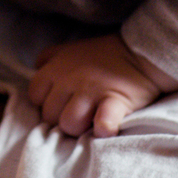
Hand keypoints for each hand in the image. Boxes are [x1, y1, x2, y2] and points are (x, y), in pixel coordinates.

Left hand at [27, 33, 177, 137]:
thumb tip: (36, 70)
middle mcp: (70, 78)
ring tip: (92, 120)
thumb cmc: (103, 55)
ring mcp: (92, 90)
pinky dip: (103, 128)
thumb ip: (48, 58)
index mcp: (57, 67)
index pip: (35, 95)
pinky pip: (102, 123)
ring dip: (80, 128)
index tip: (62, 103)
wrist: (142, 53)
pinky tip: (105, 126)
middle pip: (50, 115)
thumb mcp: (69, 49)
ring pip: (69, 124)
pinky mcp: (115, 101)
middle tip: (80, 113)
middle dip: (62, 118)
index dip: (47, 103)